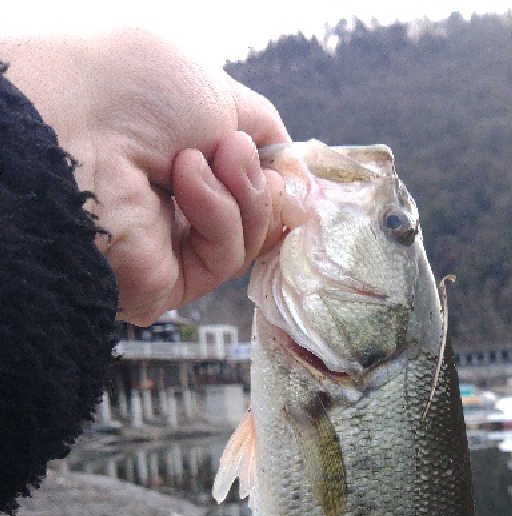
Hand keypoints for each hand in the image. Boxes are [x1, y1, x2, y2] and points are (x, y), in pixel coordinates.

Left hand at [3, 29, 288, 324]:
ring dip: (240, 195)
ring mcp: (172, 246)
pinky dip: (218, 216)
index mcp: (179, 155)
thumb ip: (259, 128)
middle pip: (258, 213)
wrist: (74, 129)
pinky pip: (225, 258)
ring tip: (198, 160)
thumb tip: (289, 168)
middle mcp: (174, 204)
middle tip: (233, 152)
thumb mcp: (213, 89)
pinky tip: (187, 182)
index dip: (274, 173)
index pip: (248, 179)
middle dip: (258, 182)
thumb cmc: (129, 92)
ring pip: (248, 238)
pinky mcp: (171, 283)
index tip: (284, 161)